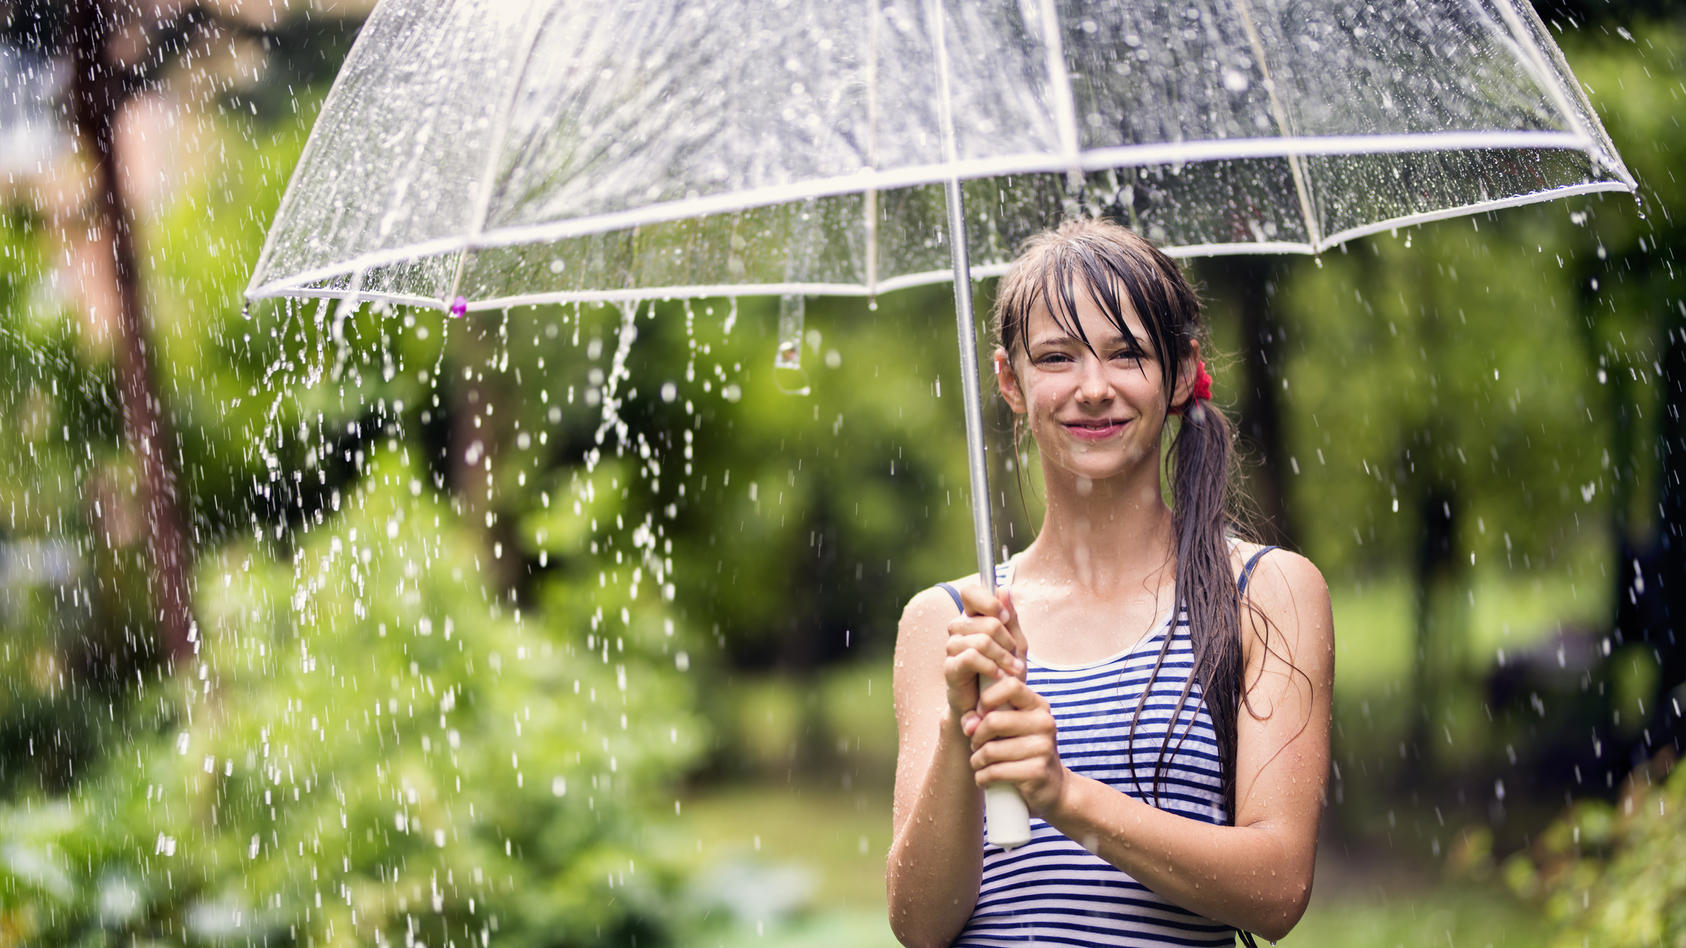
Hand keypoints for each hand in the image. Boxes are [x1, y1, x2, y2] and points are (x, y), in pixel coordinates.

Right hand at [942, 585, 1026, 723]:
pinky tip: (999, 676)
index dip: (988, 601)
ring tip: (1014, 670)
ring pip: (980, 640)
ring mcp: (952, 649)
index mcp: (972, 618)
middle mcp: (958, 630)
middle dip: (1007, 639)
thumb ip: (1010, 618)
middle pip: (984, 620)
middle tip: (1016, 656)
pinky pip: (971, 657)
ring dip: (1002, 656)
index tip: (1005, 618)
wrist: (995, 709)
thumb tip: (1004, 588)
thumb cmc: (1004, 674)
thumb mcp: (1015, 644)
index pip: (970, 592)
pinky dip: (990, 666)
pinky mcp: (951, 669)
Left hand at [964, 676, 1066, 815]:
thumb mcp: (1009, 728)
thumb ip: (984, 716)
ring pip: (990, 750)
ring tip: (980, 764)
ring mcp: (1043, 747)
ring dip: (977, 760)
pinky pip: (995, 772)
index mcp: (1037, 705)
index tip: (981, 714)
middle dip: (976, 737)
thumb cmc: (1022, 751)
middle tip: (976, 746)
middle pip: (993, 721)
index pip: (1010, 685)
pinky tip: (985, 778)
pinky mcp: (1037, 771)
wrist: (1051, 787)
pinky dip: (982, 777)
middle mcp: (1044, 722)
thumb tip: (968, 725)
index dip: (987, 698)